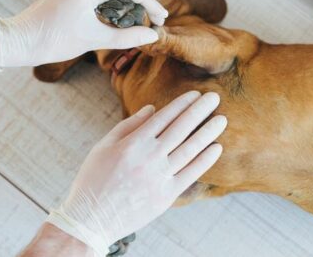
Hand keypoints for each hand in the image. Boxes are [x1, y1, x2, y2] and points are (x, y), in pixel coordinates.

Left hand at [0, 0, 167, 69]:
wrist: (18, 41)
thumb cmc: (52, 41)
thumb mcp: (93, 40)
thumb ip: (125, 37)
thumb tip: (151, 36)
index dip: (148, 2)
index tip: (162, 17)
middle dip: (139, 2)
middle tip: (155, 19)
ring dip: (125, 3)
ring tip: (139, 20)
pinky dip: (110, 4)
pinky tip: (115, 18)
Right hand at [46, 91, 225, 255]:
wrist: (91, 218)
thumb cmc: (94, 178)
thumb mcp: (103, 146)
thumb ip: (128, 125)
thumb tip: (152, 108)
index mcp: (132, 143)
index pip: (164, 117)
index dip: (182, 104)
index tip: (195, 94)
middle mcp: (149, 157)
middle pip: (181, 128)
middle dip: (199, 110)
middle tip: (215, 97)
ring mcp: (159, 177)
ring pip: (190, 149)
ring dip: (208, 132)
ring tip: (221, 119)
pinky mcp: (166, 196)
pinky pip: (190, 174)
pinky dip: (205, 160)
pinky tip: (216, 147)